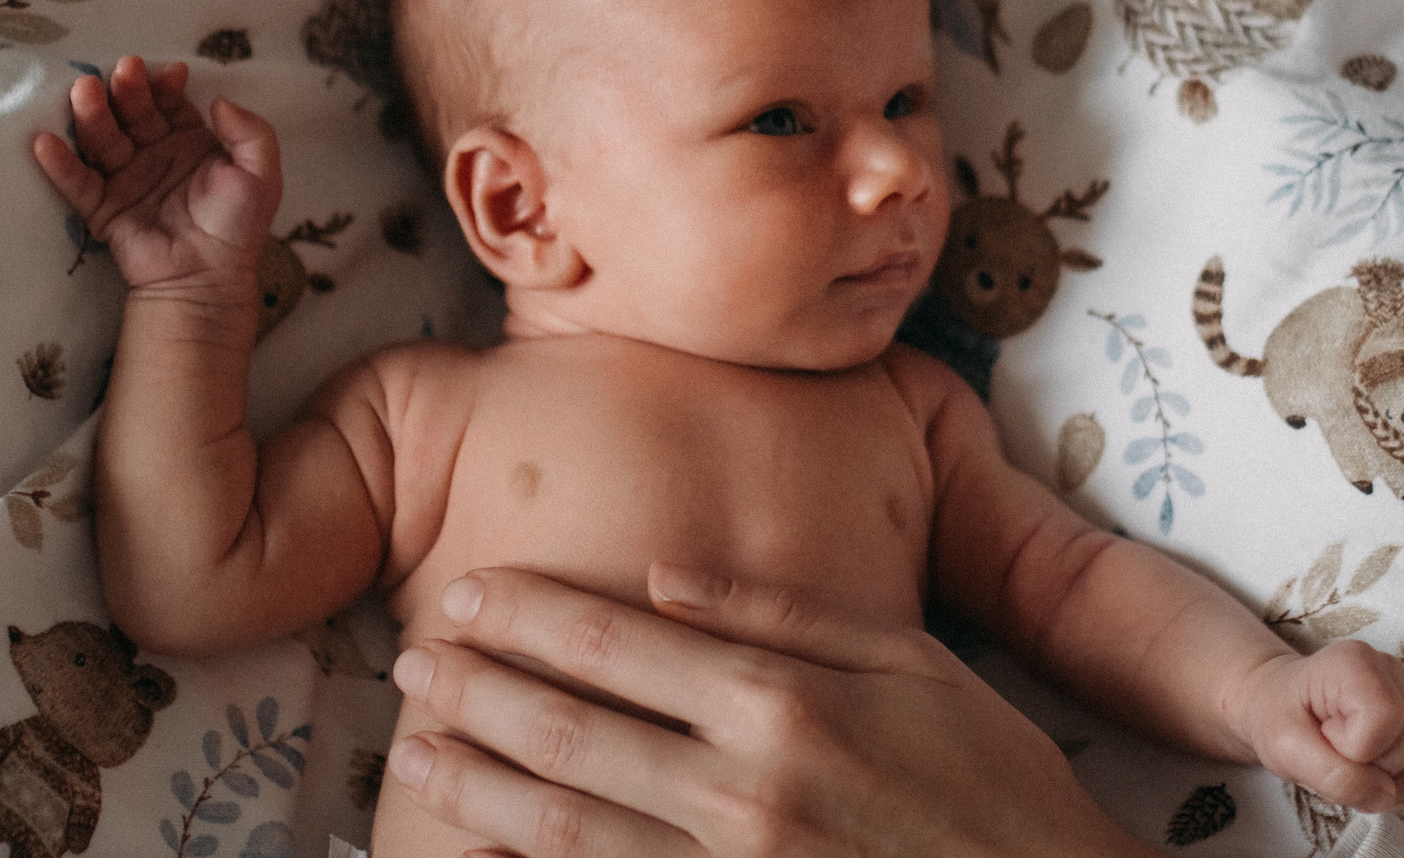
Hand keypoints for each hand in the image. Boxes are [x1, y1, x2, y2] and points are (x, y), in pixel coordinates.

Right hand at [31, 55, 281, 302]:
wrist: (209, 276)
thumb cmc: (238, 224)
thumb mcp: (261, 174)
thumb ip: (250, 133)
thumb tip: (219, 100)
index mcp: (189, 142)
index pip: (171, 104)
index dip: (167, 88)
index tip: (169, 74)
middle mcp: (154, 154)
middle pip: (134, 115)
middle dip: (128, 92)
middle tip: (123, 71)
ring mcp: (126, 179)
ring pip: (104, 140)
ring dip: (92, 116)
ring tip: (84, 93)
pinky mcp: (102, 209)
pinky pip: (78, 183)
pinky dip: (60, 164)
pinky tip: (45, 142)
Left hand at [382, 565, 1154, 857]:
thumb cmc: (994, 779)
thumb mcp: (911, 660)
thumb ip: (782, 612)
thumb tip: (661, 574)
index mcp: (782, 704)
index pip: (616, 645)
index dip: (525, 618)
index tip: (462, 596)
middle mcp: (743, 792)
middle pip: (572, 732)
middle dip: (477, 694)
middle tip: (409, 665)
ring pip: (568, 829)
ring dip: (480, 787)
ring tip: (415, 755)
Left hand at [1232, 640, 1403, 813]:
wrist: (1282, 708)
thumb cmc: (1279, 718)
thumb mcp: (1285, 748)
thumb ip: (1333, 775)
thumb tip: (1386, 794)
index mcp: (1356, 662)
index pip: (1385, 719)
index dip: (1355, 749)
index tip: (1324, 738)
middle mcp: (1395, 673)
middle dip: (1367, 770)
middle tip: (1333, 754)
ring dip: (1387, 786)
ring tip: (1351, 767)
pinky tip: (1375, 780)